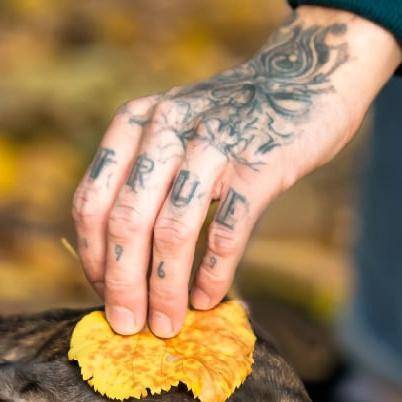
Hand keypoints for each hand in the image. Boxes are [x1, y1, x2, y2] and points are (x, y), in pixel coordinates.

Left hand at [71, 6, 401, 336]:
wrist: (309, 74)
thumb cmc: (236, 118)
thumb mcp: (176, 127)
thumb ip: (146, 176)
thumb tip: (122, 265)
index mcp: (136, 123)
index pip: (91, 201)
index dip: (92, 258)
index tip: (103, 296)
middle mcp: (166, 129)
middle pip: (126, 221)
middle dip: (123, 285)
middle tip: (127, 327)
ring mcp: (213, 144)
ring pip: (172, 232)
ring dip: (165, 290)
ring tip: (166, 325)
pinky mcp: (259, 165)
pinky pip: (226, 232)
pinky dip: (213, 274)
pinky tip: (209, 300)